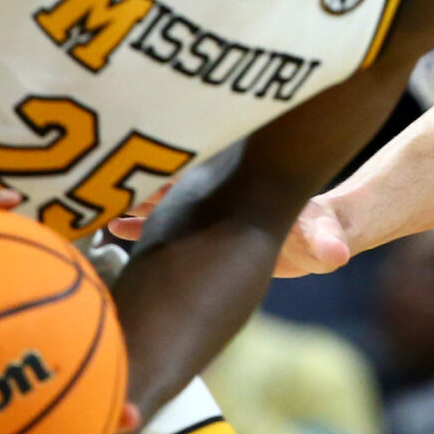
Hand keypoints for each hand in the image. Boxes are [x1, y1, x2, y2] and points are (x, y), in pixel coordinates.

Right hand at [106, 181, 339, 278]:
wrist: (319, 235)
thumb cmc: (322, 232)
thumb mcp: (326, 238)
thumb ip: (327, 244)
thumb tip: (338, 256)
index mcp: (238, 190)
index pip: (199, 177)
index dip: (173, 177)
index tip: (142, 179)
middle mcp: (215, 193)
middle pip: (168, 183)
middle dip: (135, 183)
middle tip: (99, 188)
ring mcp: (202, 210)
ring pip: (156, 201)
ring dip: (128, 202)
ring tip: (94, 208)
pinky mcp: (197, 230)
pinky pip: (157, 223)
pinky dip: (135, 223)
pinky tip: (108, 228)